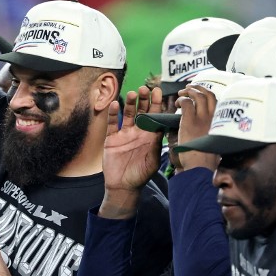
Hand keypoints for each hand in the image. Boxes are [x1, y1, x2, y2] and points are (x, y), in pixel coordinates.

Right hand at [98, 86, 162, 218]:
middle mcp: (138, 132)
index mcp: (150, 136)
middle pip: (141, 111)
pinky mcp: (112, 138)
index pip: (154, 116)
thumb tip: (163, 128)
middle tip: (145, 88)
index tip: (158, 91)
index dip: (156, 104)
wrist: (123, 187)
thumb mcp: (153, 160)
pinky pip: (112, 123)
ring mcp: (125, 134)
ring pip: (127, 114)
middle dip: (144, 99)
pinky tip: (115, 104)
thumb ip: (156, 144)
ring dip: (130, 103)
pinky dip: (113, 113)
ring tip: (133, 94)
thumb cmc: (141, 175)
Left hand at [176, 85, 219, 170]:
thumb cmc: (205, 160)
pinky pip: (186, 103)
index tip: (200, 92)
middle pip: (208, 94)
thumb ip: (210, 131)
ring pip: (198, 96)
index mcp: (220, 123)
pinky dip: (181, 100)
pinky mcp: (190, 121)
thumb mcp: (213, 142)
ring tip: (182, 93)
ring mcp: (202, 119)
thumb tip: (203, 125)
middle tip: (189, 88)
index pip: (217, 101)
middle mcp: (213, 118)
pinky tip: (178, 104)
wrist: (200, 168)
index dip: (207, 93)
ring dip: (189, 91)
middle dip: (198, 88)